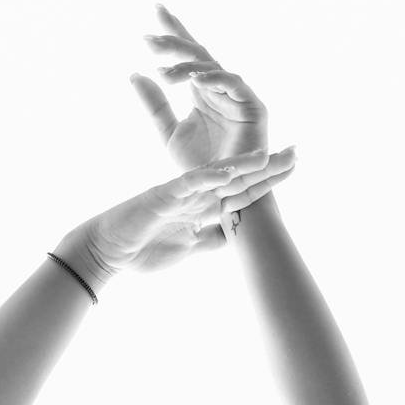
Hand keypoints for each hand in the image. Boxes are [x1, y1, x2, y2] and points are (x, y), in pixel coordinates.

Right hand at [69, 146, 296, 281]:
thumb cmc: (143, 250)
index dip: (267, 181)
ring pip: (216, 174)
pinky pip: (188, 184)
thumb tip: (237, 238)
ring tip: (267, 155)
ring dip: (241, 165)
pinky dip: (207, 178)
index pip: (242, 192)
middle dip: (266, 166)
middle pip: (237, 176)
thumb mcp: (188, 248)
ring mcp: (180, 193)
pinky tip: (227, 171)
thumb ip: (211, 239)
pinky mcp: (163, 196)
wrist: (108, 252)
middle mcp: (196, 195)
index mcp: (203, 206)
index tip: (292, 169)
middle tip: (295, 152)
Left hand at [130, 4, 269, 171]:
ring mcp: (239, 95)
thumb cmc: (199, 167)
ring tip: (162, 67)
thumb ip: (155, 104)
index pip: (187, 55)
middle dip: (175, 42)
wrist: (222, 195)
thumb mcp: (169, 132)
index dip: (173, 32)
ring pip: (213, 66)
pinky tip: (193, 78)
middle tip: (149, 39)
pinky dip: (214, 79)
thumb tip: (135, 73)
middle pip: (198, 54)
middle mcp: (221, 87)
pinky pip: (233, 84)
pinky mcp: (254, 107)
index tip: (155, 10)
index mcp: (202, 90)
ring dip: (187, 65)